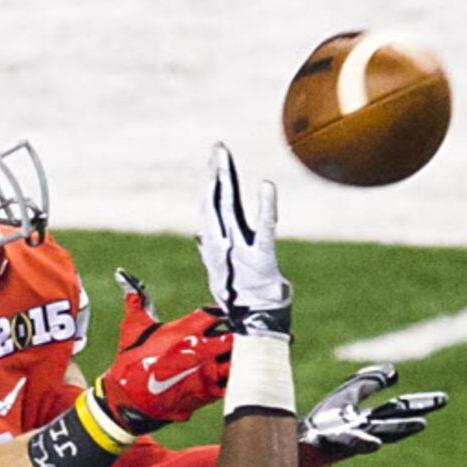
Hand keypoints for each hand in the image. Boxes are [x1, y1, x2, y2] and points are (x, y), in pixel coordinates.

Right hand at [92, 270, 231, 433]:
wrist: (129, 401)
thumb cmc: (130, 362)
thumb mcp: (132, 328)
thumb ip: (136, 302)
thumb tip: (126, 280)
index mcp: (186, 329)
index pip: (217, 313)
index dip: (226, 311)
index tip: (233, 311)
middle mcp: (200, 349)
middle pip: (235, 335)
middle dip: (241, 333)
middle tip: (247, 332)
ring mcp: (205, 372)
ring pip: (237, 360)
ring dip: (243, 356)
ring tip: (249, 353)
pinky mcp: (206, 393)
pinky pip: (231, 384)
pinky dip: (237, 379)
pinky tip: (241, 375)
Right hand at [197, 143, 290, 337]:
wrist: (254, 319)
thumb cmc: (243, 294)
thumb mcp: (224, 269)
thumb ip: (212, 248)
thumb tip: (200, 233)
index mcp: (218, 244)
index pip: (212, 206)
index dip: (212, 181)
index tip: (215, 157)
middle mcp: (224, 245)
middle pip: (217, 202)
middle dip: (216, 174)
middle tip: (217, 147)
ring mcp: (239, 252)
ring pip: (229, 211)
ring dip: (226, 183)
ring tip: (225, 159)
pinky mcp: (261, 259)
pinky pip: (265, 229)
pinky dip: (266, 207)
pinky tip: (267, 185)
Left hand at [296, 363, 446, 466]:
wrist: (297, 444)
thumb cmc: (322, 423)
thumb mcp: (347, 395)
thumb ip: (369, 383)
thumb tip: (394, 373)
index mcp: (367, 420)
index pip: (397, 409)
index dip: (419, 403)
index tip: (444, 399)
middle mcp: (361, 431)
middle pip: (392, 421)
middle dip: (414, 415)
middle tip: (438, 407)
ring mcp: (346, 439)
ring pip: (376, 434)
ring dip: (398, 431)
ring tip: (421, 425)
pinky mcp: (330, 444)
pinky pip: (348, 444)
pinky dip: (363, 443)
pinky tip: (376, 444)